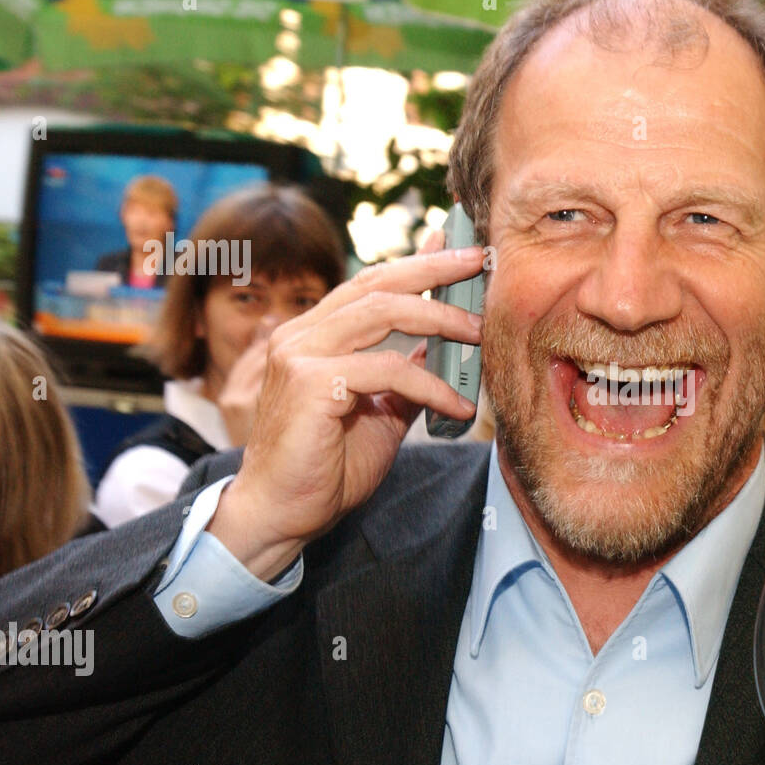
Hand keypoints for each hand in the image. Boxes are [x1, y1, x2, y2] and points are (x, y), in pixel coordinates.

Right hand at [206, 229, 483, 580]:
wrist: (283, 514)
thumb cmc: (328, 466)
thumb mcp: (382, 411)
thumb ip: (406, 375)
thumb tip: (442, 348)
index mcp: (315, 336)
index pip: (371, 284)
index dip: (417, 264)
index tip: (458, 250)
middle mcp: (302, 336)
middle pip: (378, 284)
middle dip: (434, 269)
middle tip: (477, 261)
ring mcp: (301, 355)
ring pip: (383, 314)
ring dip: (441, 320)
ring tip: (481, 334)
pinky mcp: (312, 385)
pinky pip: (387, 370)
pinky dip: (430, 386)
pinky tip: (458, 406)